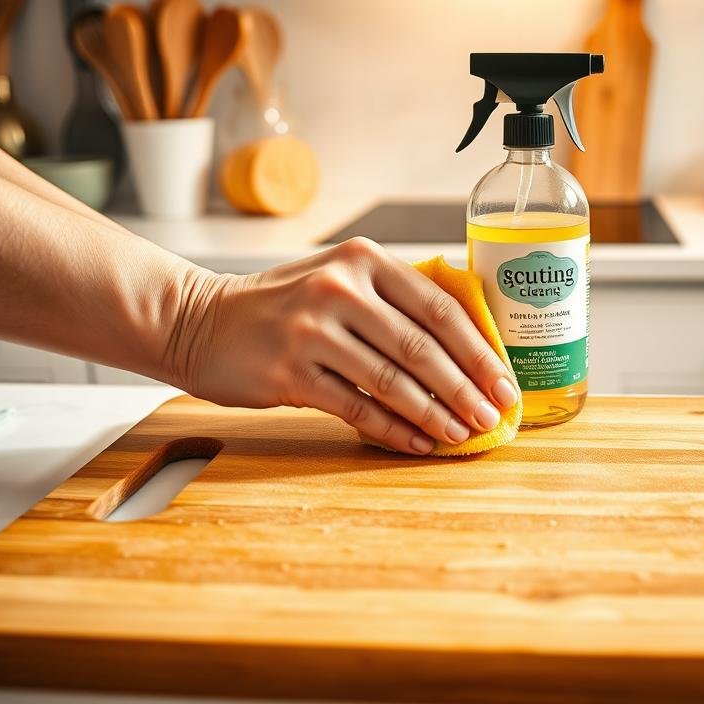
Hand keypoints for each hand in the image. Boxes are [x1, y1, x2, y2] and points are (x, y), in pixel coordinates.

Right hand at [169, 237, 518, 453]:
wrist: (198, 321)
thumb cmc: (282, 304)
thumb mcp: (338, 278)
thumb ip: (394, 299)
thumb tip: (470, 347)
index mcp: (363, 260)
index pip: (440, 308)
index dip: (479, 351)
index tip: (504, 383)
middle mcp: (339, 289)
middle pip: (422, 348)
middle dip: (466, 389)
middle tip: (492, 417)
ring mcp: (311, 331)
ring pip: (393, 382)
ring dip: (435, 414)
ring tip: (462, 434)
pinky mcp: (289, 373)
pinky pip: (356, 409)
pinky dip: (393, 431)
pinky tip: (418, 443)